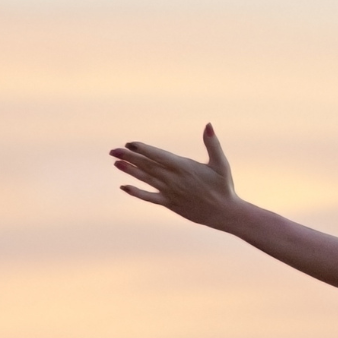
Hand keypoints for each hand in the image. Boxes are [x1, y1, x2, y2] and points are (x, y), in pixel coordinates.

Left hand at [110, 124, 242, 228]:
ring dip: (130, 171)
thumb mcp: (221, 163)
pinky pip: (149, 197)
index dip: (143, 149)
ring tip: (116, 163)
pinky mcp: (169, 203)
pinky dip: (136, 192)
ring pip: (146, 179)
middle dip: (130, 157)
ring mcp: (170, 192)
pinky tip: (124, 187)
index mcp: (184, 167)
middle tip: (113, 150)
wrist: (223, 213)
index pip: (159, 156)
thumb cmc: (223, 186)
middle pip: (148, 166)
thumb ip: (213, 144)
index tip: (130, 143)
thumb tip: (208, 125)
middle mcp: (174, 180)